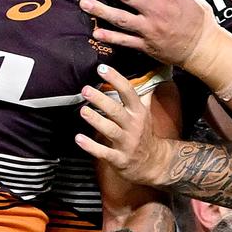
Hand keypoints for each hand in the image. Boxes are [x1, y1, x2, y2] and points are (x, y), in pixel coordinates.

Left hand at [74, 65, 171, 186]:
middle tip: (85, 90)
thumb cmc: (144, 133)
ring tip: (83, 111)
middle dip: (101, 100)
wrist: (153, 163)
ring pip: (110, 130)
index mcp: (138, 112)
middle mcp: (133, 126)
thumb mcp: (145, 112)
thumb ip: (142, 93)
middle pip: (116, 111)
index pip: (128, 92)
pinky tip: (79, 138)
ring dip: (96, 120)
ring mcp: (126, 143)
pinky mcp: (119, 158)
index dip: (116, 78)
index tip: (102, 68)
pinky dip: (91, 146)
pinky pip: (104, 152)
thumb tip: (148, 71)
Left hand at [79, 0, 212, 66]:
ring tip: (84, 3)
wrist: (203, 48)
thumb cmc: (196, 17)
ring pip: (122, 19)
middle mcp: (157, 12)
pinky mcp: (147, 46)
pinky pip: (126, 41)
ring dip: (101, 10)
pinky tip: (96, 32)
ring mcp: (150, 30)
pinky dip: (111, 37)